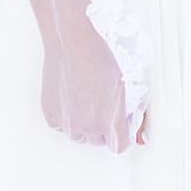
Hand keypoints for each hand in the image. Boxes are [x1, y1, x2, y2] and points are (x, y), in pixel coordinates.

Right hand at [40, 23, 146, 151]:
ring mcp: (67, 123)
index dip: (123, 136)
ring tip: (88, 99)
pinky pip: (60, 125)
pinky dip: (66, 117)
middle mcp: (88, 127)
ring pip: (78, 135)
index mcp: (110, 122)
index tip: (124, 128)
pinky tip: (72, 98)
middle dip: (104, 128)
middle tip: (104, 106)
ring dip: (84, 124)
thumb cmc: (101, 59)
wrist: (74, 44)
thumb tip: (139, 134)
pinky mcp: (51, 115)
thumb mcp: (126, 86)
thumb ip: (132, 114)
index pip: (119, 146)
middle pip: (99, 141)